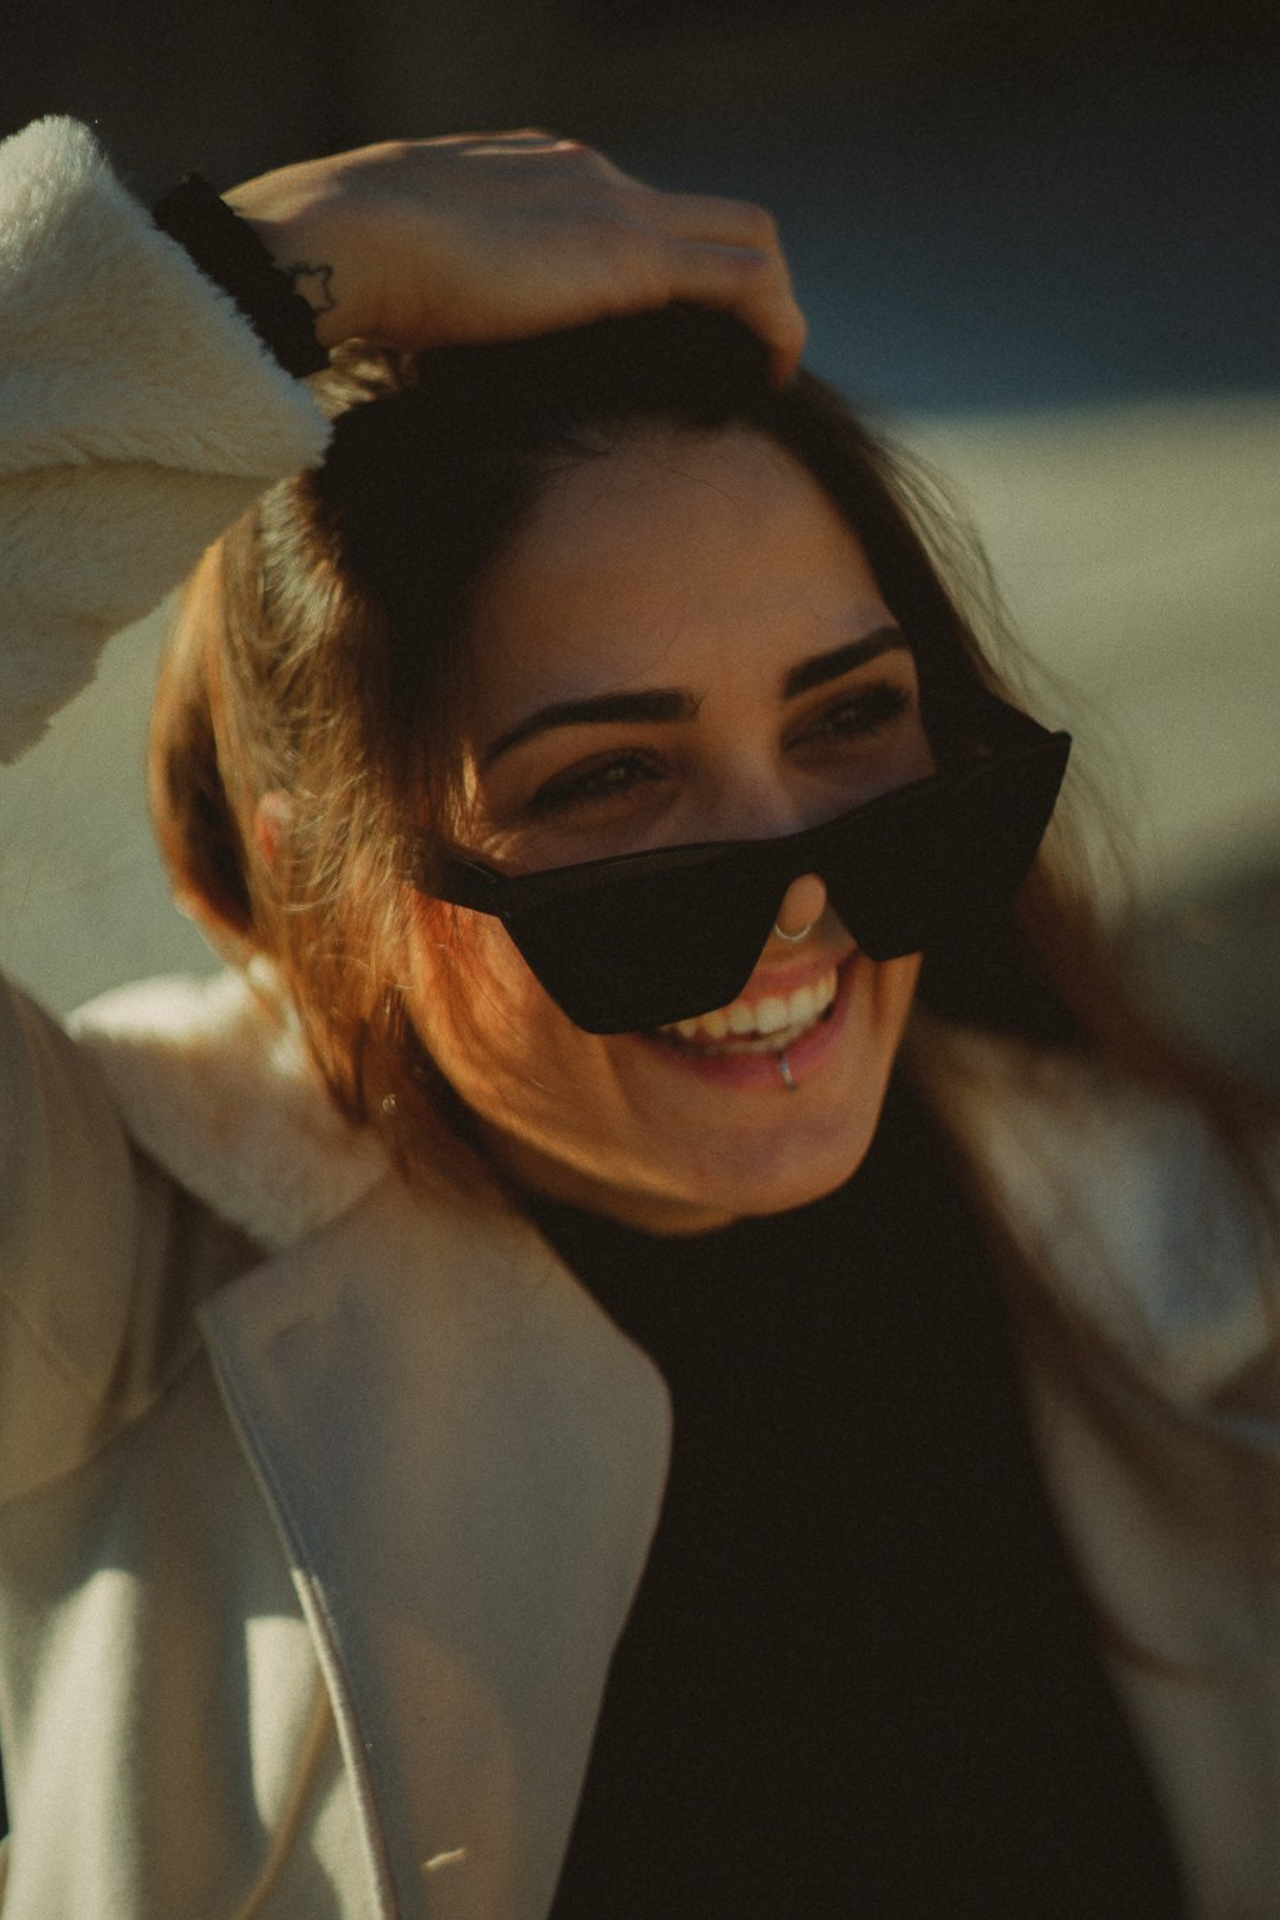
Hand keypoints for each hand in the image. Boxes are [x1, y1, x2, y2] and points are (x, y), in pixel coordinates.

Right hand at [224, 131, 805, 381]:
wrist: (340, 242)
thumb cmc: (349, 273)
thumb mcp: (411, 279)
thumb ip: (447, 296)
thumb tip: (434, 350)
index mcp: (535, 173)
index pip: (634, 209)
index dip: (671, 270)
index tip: (676, 339)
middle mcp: (588, 173)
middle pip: (705, 216)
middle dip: (740, 285)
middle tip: (744, 360)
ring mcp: (614, 205)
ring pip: (746, 237)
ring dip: (772, 307)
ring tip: (767, 375)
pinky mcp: (630, 255)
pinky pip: (745, 279)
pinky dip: (774, 325)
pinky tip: (772, 379)